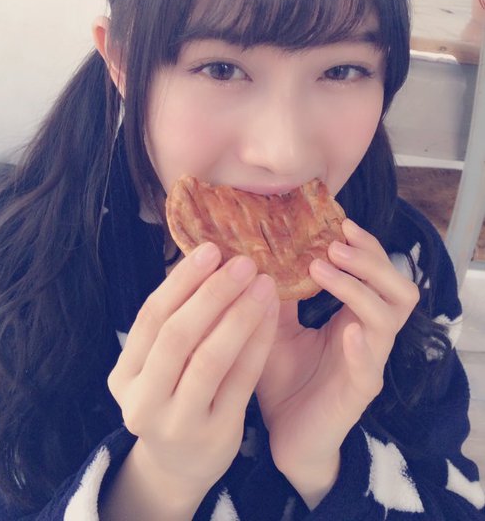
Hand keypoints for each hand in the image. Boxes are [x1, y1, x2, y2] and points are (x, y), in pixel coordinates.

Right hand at [107, 242, 278, 504]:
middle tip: (243, 262)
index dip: (181, 281)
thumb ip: (174, 323)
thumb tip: (206, 259)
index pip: (150, 318)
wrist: (179, 466)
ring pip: (210, 359)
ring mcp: (179, 423)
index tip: (210, 250)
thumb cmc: (171, 396)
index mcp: (124, 376)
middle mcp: (144, 402)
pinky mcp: (216, 436)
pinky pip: (241, 381)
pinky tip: (271, 315)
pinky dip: (257, 343)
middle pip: (177, 336)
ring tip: (263, 283)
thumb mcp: (157, 366)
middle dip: (212, 293)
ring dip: (239, 314)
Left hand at [256, 219, 419, 500]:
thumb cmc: (281, 378)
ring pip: (388, 318)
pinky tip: (346, 329)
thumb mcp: (273, 326)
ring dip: (359, 288)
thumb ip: (276, 295)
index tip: (340, 222)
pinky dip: (361, 345)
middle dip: (370, 260)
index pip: (378, 273)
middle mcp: (368, 336)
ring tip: (324, 269)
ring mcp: (368, 363)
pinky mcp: (358, 393)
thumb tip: (260, 252)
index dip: (366, 246)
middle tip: (333, 244)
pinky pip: (371, 367)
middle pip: (398, 289)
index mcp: (353, 317)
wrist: (282, 435)